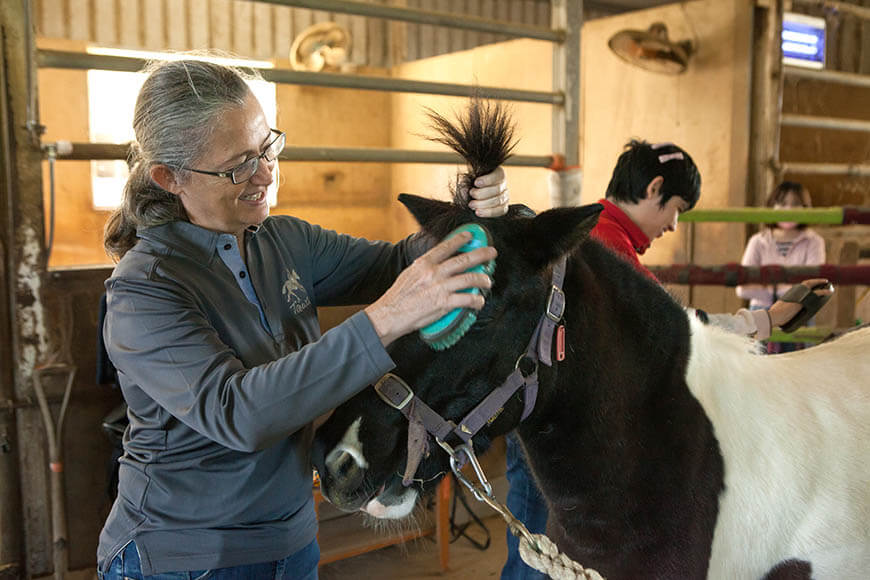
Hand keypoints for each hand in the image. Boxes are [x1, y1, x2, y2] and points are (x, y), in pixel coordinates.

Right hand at [364, 231, 496, 345]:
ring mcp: (440, 287)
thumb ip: (424, 269)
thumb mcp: (409, 275)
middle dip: (481, 255)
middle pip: (463, 260)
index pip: (445, 247)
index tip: (470, 235)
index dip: (460, 239)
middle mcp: (433, 272)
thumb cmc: (398, 297)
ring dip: (483, 279)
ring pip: (469, 278)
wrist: (390, 314)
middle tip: (492, 253)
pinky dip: (476, 300)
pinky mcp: (444, 303)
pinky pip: (467, 299)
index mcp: (424, 264)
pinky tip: (479, 301)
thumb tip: (436, 265)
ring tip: (488, 281)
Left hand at [465, 166, 508, 216]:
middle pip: (497, 190)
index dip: (487, 180)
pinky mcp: (503, 207)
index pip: (497, 176)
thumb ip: (467, 183)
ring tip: (472, 205)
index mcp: (498, 173)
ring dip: (483, 204)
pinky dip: (488, 212)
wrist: (474, 195)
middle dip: (482, 193)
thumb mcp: (469, 180)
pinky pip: (500, 211)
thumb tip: (465, 190)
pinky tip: (478, 212)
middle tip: (471, 194)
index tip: (476, 183)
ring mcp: (505, 197)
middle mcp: (503, 185)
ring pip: (498, 201)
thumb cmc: (472, 184)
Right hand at [768, 278, 833, 327]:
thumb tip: (785, 320)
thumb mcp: (781, 312)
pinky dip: (825, 292)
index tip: (813, 287)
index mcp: (789, 294)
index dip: (807, 287)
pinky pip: (818, 293)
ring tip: (828, 285)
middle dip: (815, 282)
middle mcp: (795, 291)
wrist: (775, 315)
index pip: (800, 288)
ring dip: (821, 284)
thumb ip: (785, 312)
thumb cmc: (776, 316)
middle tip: (822, 282)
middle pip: (807, 283)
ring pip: (813, 285)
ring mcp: (800, 293)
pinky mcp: (805, 298)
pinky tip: (830, 291)